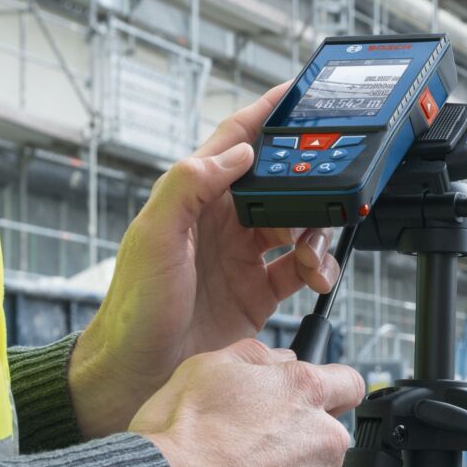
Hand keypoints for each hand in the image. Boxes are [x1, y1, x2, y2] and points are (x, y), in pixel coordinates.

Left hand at [67, 83, 342, 438]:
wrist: (137, 375)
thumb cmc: (133, 308)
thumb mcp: (154, 236)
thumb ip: (190, 184)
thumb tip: (240, 152)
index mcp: (195, 196)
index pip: (237, 138)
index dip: (267, 111)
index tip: (300, 91)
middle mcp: (222, 221)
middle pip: (279, 181)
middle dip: (310, 179)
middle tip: (334, 183)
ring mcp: (242, 257)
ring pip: (298, 223)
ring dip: (319, 230)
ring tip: (315, 250)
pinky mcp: (258, 292)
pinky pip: (303, 268)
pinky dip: (319, 269)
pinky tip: (316, 278)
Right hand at [131, 338, 364, 466]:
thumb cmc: (181, 434)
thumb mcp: (210, 367)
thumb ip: (258, 355)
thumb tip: (281, 359)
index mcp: (305, 390)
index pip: (350, 383)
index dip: (331, 390)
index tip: (314, 401)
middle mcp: (323, 437)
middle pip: (330, 433)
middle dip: (303, 437)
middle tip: (257, 445)